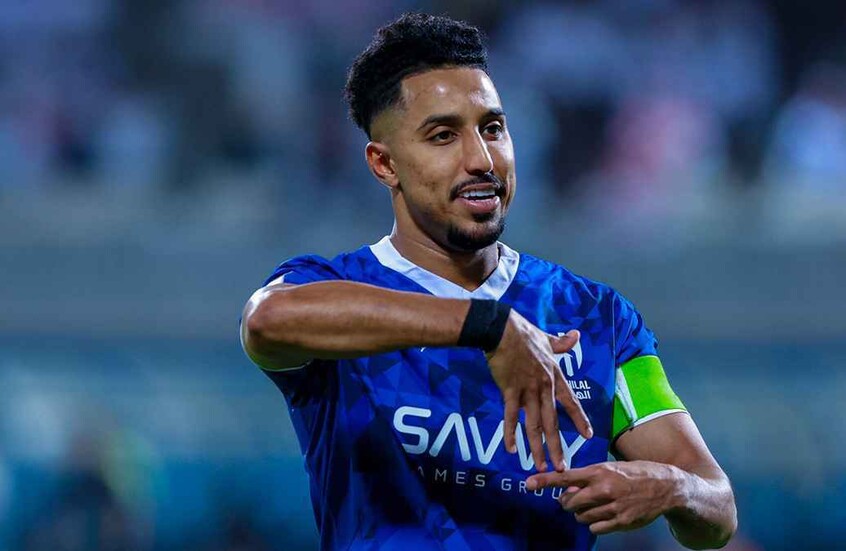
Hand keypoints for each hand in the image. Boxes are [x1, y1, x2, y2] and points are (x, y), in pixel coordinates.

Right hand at [486, 311, 592, 472]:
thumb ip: (562, 343)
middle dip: (557, 446)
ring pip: (534, 424)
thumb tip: (576, 334)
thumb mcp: (547, 338)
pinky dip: (510, 434)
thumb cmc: (523, 333)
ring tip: (540, 465)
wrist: (501, 329)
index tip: (587, 436)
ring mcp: (527, 390)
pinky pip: (511, 417)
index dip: (578, 420)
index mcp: (554, 375)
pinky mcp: (509, 390)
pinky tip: (511, 449)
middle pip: (552, 421)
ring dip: (537, 447)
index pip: (570, 402)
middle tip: (562, 466)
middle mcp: (544, 386)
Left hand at [526, 461, 680, 534]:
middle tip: (573, 501)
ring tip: (595, 506)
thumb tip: (569, 490)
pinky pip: (595, 527)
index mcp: (599, 472)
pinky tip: (604, 515)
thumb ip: (589, 478)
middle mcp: (603, 489)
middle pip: (569, 502)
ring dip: (582, 514)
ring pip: (581, 517)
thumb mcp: (611, 468)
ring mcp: (612, 507)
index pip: (565, 476)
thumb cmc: (635, 474)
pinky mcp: (621, 522)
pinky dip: (595, 523)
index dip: (545, 480)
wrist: (666, 487)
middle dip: (567, 503)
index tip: (529, 483)